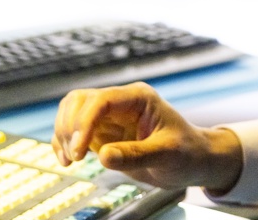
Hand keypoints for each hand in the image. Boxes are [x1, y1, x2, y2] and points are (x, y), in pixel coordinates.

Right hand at [51, 82, 242, 191]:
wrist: (194, 161)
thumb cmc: (187, 153)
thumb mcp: (167, 155)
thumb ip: (137, 155)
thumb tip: (103, 156)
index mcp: (139, 98)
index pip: (101, 100)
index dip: (84, 122)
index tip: (79, 149)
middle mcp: (121, 102)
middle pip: (80, 100)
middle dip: (70, 127)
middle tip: (76, 156)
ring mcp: (110, 116)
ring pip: (72, 111)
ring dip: (63, 133)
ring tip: (71, 160)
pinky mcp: (104, 132)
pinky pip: (74, 129)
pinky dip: (64, 142)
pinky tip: (66, 160)